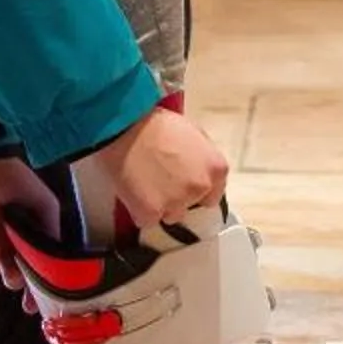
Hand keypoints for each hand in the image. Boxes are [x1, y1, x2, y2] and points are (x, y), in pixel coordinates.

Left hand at [0, 158, 62, 288]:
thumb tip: (57, 263)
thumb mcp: (43, 204)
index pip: (28, 272)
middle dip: (11, 279)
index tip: (32, 306)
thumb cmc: (14, 178)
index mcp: (20, 239)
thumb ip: (51, 232)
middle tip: (12, 270)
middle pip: (5, 277)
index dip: (30, 291)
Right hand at [81, 105, 229, 228]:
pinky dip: (139, 210)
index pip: (213, 194)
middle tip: (161, 179)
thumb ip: (202, 157)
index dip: (196, 189)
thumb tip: (200, 168)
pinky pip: (146, 220)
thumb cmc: (156, 123)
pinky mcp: (151, 214)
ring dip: (160, 206)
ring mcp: (177, 203)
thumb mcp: (193, 132)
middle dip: (179, 197)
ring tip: (144, 182)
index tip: (183, 183)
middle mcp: (201, 188)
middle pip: (191, 205)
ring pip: (170, 215)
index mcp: (216, 168)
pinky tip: (133, 189)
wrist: (125, 126)